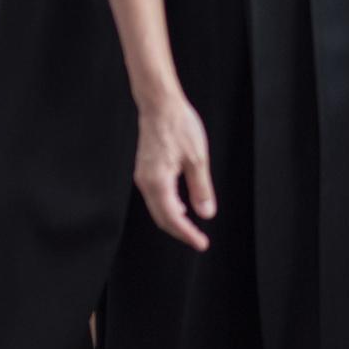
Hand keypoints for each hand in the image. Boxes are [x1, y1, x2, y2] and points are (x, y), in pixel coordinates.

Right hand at [132, 93, 216, 250]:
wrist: (159, 105)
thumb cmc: (178, 126)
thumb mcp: (197, 159)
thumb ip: (201, 189)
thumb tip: (205, 214)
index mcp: (158, 182)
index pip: (172, 217)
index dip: (187, 234)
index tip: (202, 243)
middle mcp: (146, 182)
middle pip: (161, 217)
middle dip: (180, 232)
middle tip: (199, 241)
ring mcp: (143, 176)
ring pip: (157, 208)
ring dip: (173, 220)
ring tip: (191, 228)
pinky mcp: (145, 169)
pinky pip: (155, 196)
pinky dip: (167, 207)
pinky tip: (181, 206)